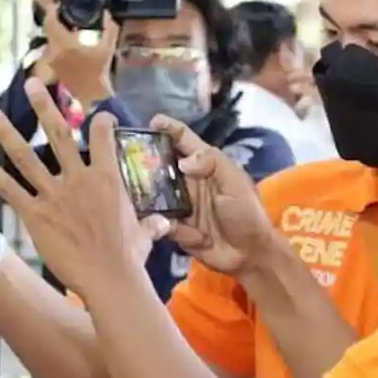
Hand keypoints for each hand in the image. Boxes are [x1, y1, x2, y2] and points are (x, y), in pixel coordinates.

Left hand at [0, 78, 167, 297]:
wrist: (109, 279)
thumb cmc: (129, 258)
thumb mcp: (145, 234)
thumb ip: (151, 223)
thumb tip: (164, 222)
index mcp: (108, 179)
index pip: (103, 136)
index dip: (101, 120)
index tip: (99, 113)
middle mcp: (79, 179)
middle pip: (58, 134)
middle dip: (44, 106)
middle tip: (31, 82)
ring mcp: (54, 195)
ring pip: (25, 156)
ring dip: (6, 132)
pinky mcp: (35, 214)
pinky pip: (7, 188)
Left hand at [36, 0, 118, 104]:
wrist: (93, 98)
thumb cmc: (100, 72)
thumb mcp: (108, 47)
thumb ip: (108, 27)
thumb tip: (106, 12)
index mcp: (63, 43)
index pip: (50, 19)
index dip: (53, 7)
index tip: (59, 1)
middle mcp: (52, 50)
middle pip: (48, 28)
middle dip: (56, 17)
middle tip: (66, 10)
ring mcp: (50, 60)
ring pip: (49, 38)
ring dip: (57, 30)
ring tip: (69, 24)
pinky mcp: (52, 67)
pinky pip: (52, 48)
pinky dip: (58, 42)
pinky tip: (69, 41)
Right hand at [151, 115, 277, 274]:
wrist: (250, 255)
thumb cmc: (247, 213)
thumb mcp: (234, 182)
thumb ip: (212, 163)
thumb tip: (182, 162)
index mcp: (205, 165)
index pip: (183, 140)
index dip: (168, 129)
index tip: (151, 122)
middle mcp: (188, 182)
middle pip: (161, 166)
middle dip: (146, 162)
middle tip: (127, 162)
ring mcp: (181, 205)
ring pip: (155, 194)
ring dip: (148, 196)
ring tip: (138, 196)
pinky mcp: (176, 227)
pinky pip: (161, 222)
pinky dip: (167, 226)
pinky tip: (183, 231)